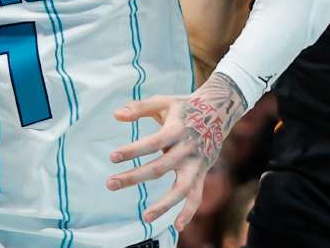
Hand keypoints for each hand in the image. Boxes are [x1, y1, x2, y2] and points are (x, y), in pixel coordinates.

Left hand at [106, 73, 246, 228]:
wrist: (219, 111)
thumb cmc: (184, 107)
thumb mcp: (163, 102)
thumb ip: (140, 108)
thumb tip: (116, 115)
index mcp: (177, 129)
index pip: (153, 142)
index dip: (133, 150)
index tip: (113, 157)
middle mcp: (187, 149)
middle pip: (160, 167)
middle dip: (134, 177)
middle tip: (110, 184)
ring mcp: (196, 163)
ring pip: (182, 188)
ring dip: (165, 204)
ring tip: (146, 217)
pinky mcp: (202, 173)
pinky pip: (197, 195)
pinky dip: (190, 212)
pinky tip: (177, 226)